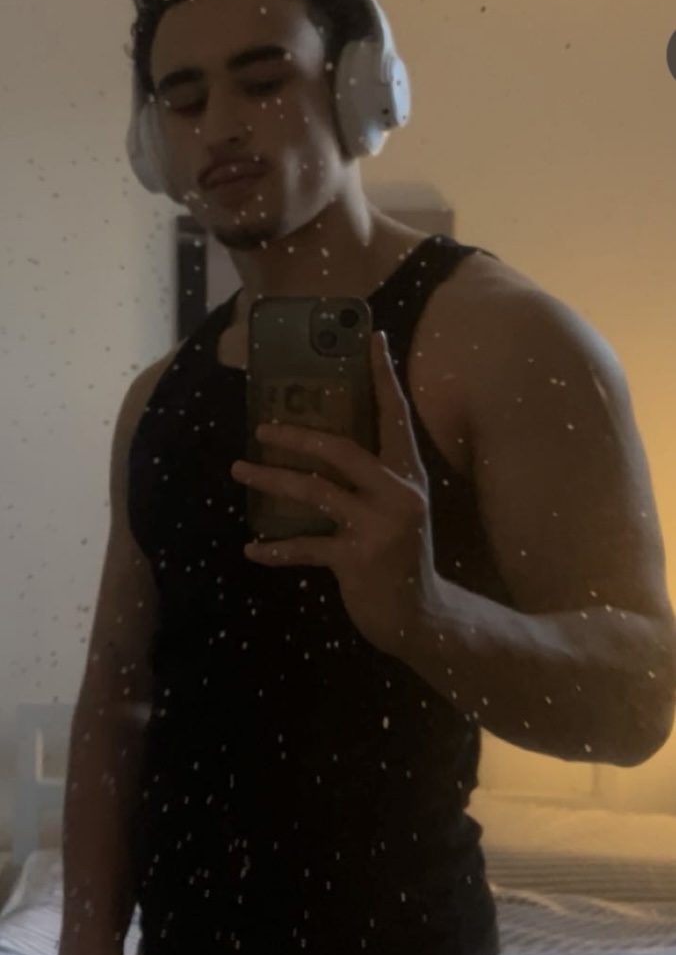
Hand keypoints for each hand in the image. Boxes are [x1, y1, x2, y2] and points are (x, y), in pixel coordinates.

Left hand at [231, 331, 438, 656]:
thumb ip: (373, 478)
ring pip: (316, 492)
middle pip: (343, 449)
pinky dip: (276, 549)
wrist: (421, 617)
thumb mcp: (397, 508)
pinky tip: (251, 549)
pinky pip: (306, 548)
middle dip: (297, 435)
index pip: (396, 414)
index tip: (372, 337)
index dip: (383, 376)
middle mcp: (398, 493)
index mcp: (408, 474)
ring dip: (272, 480)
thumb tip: (326, 442)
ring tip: (240, 470)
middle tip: (261, 426)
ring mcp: (379, 527)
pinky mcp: (359, 560)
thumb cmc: (401, 556)